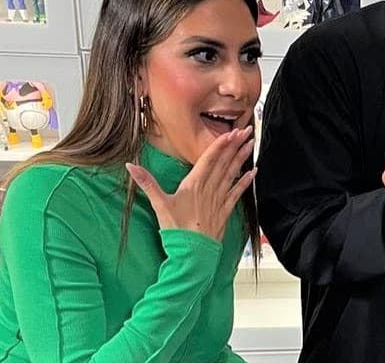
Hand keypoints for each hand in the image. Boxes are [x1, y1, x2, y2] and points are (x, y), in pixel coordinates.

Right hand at [126, 126, 256, 240]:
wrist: (192, 252)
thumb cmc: (175, 229)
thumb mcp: (159, 204)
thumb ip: (146, 183)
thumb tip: (130, 166)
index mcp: (194, 184)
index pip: (209, 158)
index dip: (221, 144)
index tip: (232, 131)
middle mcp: (210, 188)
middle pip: (224, 162)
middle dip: (235, 145)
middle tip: (247, 131)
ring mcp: (219, 199)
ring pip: (232, 174)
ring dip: (242, 158)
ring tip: (251, 144)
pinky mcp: (225, 211)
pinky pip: (237, 193)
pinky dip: (246, 182)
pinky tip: (254, 172)